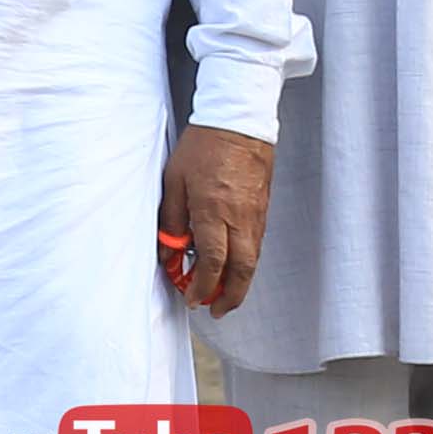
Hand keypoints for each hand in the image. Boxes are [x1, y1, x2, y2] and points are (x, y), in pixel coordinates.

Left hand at [159, 121, 271, 312]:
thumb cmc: (203, 148)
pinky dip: (246, 263)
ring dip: (239, 283)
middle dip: (230, 296)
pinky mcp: (263, 209)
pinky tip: (233, 268)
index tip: (192, 298)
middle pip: (241, 270)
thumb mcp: (173, 182)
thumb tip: (169, 252)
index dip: (203, 286)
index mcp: (214, 211)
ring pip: (253, 260)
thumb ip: (172, 220)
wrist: (238, 123)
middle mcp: (240, 218)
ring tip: (223, 296)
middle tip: (215, 310)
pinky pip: (256, 245)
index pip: (212, 262)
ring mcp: (256, 215)